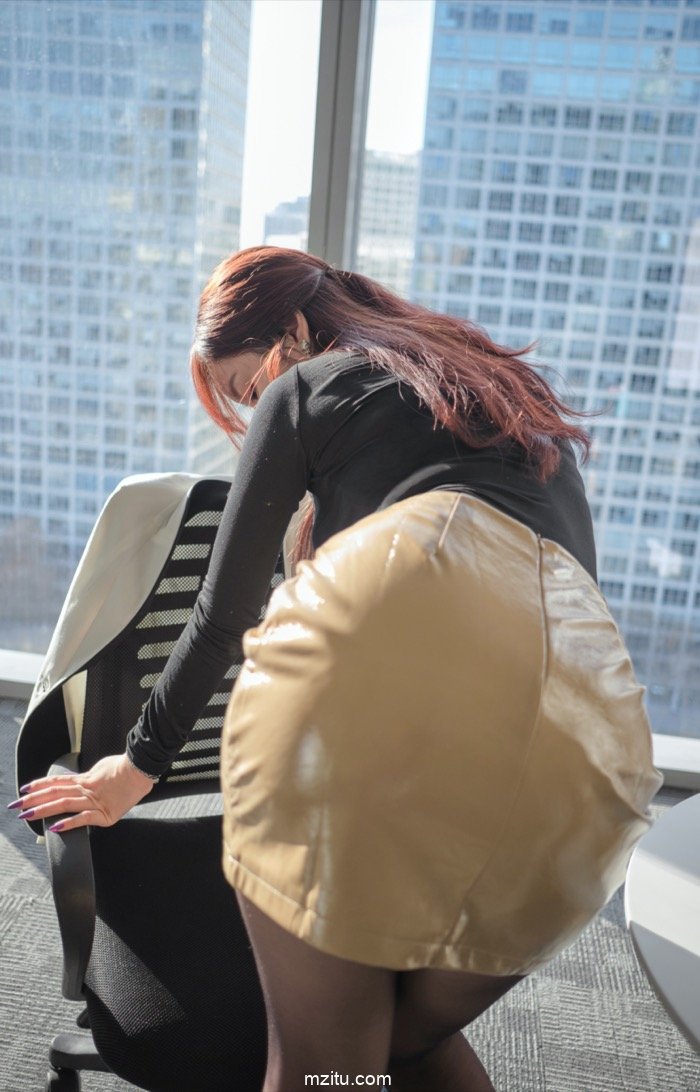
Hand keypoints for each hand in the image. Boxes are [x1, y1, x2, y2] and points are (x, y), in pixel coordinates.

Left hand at [8, 753, 155, 831]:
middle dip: (33, 800)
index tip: (25, 790)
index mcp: (86, 779)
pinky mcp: (105, 813)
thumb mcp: (103, 768)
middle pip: (55, 793)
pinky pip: (83, 818)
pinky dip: (69, 823)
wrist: (141, 768)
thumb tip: (85, 781)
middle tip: (16, 806)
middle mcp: (86, 789)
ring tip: (27, 815)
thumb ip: (91, 777)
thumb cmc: (126, 767)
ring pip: (64, 804)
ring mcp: (94, 801)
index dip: (40, 785)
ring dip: (43, 810)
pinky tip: (55, 827)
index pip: (57, 782)